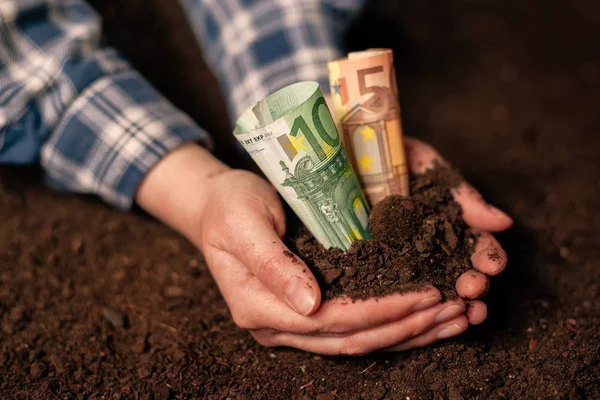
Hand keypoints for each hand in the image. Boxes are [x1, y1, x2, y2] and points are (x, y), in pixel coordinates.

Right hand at [136, 142, 510, 354]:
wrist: (217, 206)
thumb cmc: (229, 206)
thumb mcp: (243, 223)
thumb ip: (272, 264)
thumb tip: (310, 304)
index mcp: (257, 307)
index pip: (330, 319)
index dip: (380, 311)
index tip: (425, 295)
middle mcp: (277, 326)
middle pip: (352, 338)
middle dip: (407, 326)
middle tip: (455, 308)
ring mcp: (293, 324)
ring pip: (360, 341)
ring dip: (410, 332)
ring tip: (456, 318)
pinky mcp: (309, 313)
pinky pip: (358, 329)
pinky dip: (396, 324)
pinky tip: (428, 315)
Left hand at [381, 137, 511, 350]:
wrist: (336, 144)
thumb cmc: (381, 148)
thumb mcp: (423, 162)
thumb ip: (458, 192)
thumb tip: (503, 224)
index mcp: (440, 222)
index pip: (472, 245)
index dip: (486, 256)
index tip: (493, 264)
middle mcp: (422, 245)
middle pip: (454, 272)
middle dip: (470, 284)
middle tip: (472, 288)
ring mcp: (393, 258)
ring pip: (428, 288)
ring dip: (450, 304)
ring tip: (463, 311)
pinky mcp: (361, 265)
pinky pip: (387, 290)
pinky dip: (408, 305)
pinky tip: (425, 318)